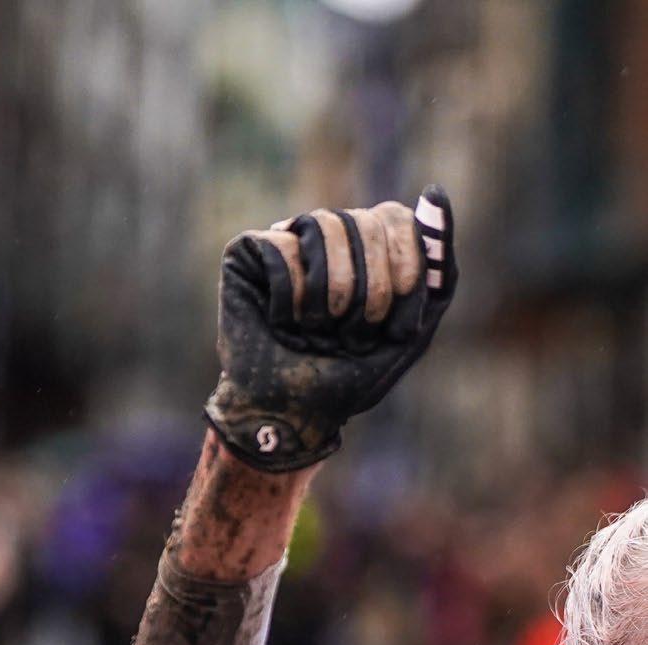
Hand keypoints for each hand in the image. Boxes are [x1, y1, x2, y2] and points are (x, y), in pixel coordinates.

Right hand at [204, 189, 456, 472]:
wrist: (288, 417)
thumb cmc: (347, 379)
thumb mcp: (411, 331)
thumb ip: (436, 268)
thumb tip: (435, 191)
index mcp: (366, 246)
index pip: (394, 217)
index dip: (401, 269)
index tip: (390, 323)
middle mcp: (327, 235)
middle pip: (362, 220)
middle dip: (368, 290)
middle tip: (349, 335)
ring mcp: (285, 239)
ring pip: (322, 225)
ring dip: (328, 295)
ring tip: (315, 330)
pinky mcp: (245, 252)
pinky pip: (281, 247)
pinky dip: (289, 297)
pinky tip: (280, 322)